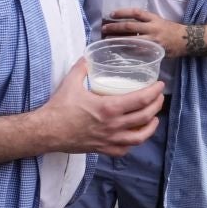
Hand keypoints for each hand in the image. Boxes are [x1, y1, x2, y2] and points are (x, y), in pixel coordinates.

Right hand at [42, 58, 164, 155]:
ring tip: (153, 119)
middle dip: (157, 105)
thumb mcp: (70, 83)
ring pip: (140, 136)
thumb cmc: (58, 108)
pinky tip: (133, 136)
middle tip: (158, 97)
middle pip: (145, 116)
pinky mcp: (102, 149)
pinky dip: (132, 143)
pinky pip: (124, 149)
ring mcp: (109, 139)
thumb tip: (88, 58)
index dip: (154, 91)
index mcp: (109, 107)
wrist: (46, 131)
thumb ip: (81, 68)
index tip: (160, 85)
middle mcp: (113, 125)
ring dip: (150, 127)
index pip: (141, 99)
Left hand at [99, 7, 188, 56]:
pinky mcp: (154, 51)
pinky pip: (137, 52)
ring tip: (106, 40)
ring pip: (132, 40)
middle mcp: (153, 28)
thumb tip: (124, 26)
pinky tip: (117, 50)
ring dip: (117, 40)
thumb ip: (145, 23)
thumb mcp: (159, 21)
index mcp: (154, 18)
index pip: (136, 12)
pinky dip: (127, 51)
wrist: (188, 40)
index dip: (122, 12)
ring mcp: (153, 40)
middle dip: (115, 27)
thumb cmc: (170, 30)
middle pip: (130, 26)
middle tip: (103, 29)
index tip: (111, 14)